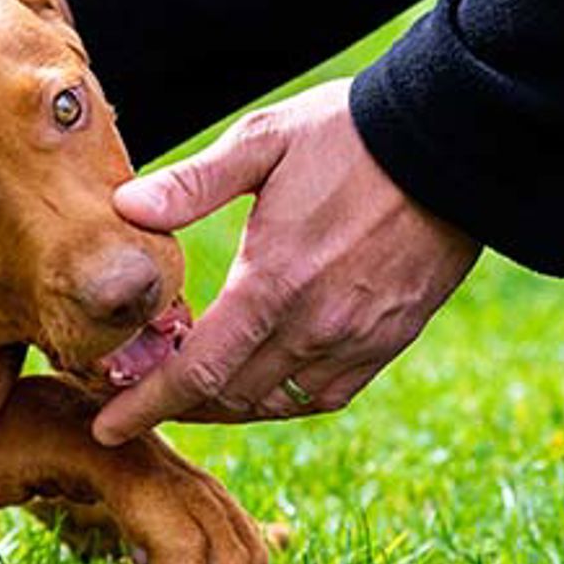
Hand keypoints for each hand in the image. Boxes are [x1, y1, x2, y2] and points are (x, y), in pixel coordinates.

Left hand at [92, 79, 478, 444]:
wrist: (454, 143)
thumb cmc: (349, 135)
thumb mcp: (263, 141)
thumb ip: (192, 183)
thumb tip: (126, 208)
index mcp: (274, 284)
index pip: (196, 373)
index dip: (146, 406)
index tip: (109, 427)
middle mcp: (315, 327)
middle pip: (227, 397)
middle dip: (175, 403)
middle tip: (138, 391)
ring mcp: (356, 340)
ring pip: (272, 403)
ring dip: (224, 402)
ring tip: (188, 385)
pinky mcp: (388, 341)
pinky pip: (321, 395)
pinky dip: (278, 398)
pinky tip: (256, 376)